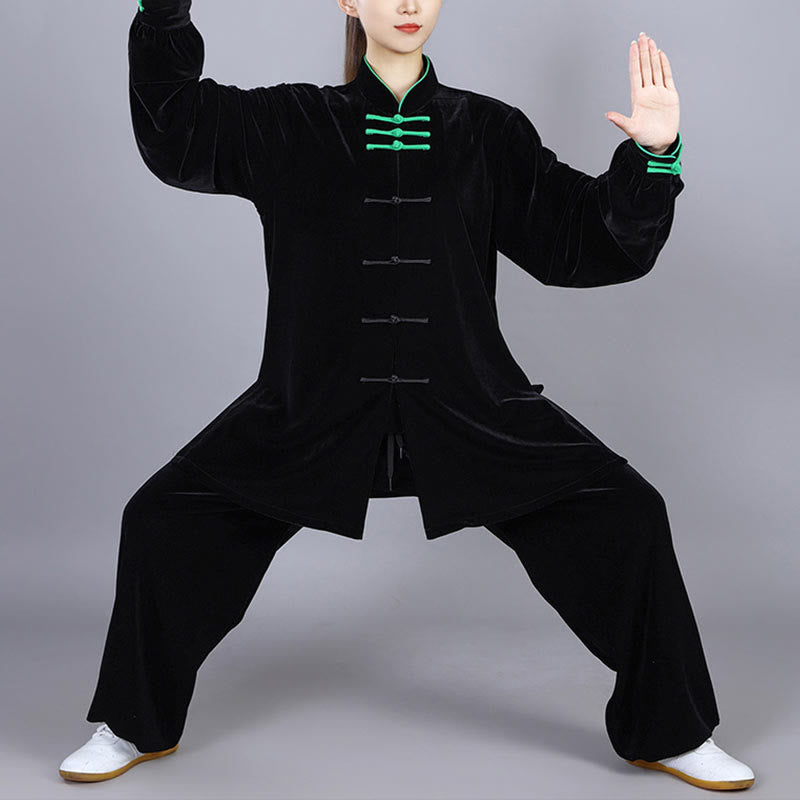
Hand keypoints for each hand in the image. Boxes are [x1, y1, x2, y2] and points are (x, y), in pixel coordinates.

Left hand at [605, 32, 679, 153]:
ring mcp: (659, 92)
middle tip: (642, 36)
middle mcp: (648, 92)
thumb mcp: (631, 129)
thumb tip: (607, 115)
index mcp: (638, 98)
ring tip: (650, 41)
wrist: (660, 142)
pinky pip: (667, 77)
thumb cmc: (644, 138)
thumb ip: (620, 121)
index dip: (634, 60)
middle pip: (645, 68)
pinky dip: (664, 65)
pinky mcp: (670, 95)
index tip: (632, 46)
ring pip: (655, 69)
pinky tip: (661, 55)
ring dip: (653, 55)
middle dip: (643, 52)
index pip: (635, 74)